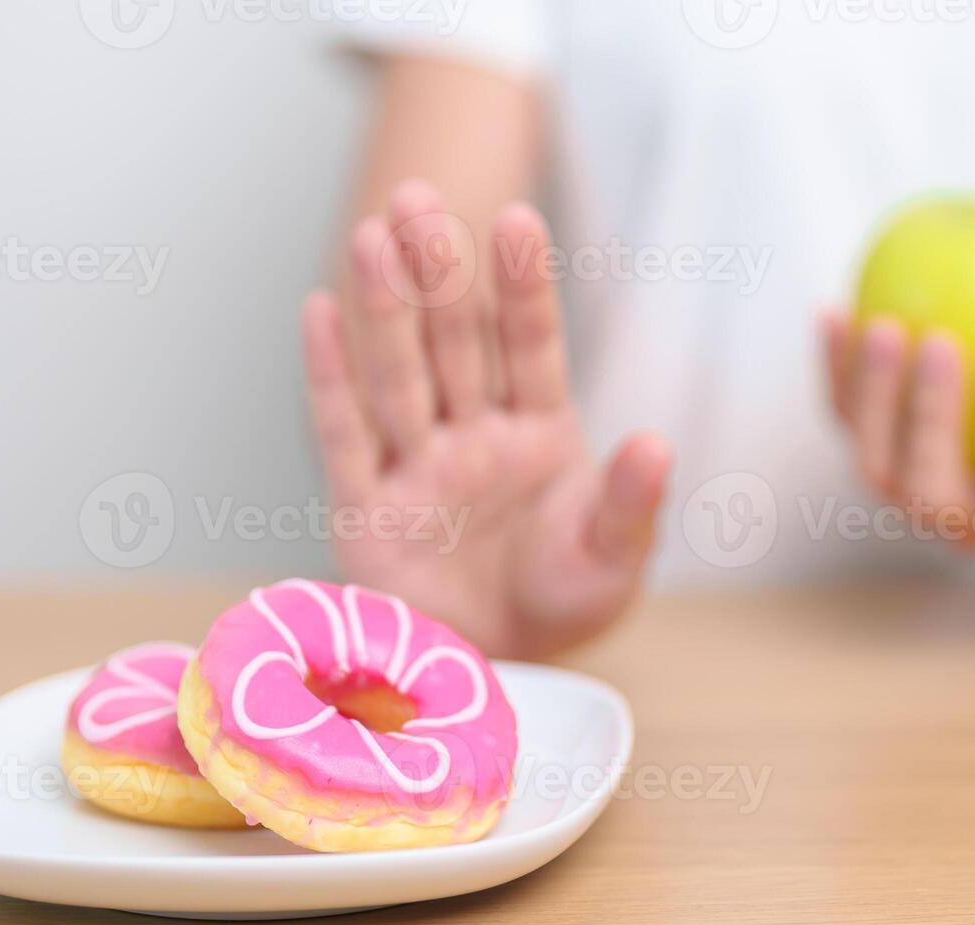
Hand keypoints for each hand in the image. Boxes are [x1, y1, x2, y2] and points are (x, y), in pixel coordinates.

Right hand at [300, 181, 672, 659]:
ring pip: (400, 373)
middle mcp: (474, 435)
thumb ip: (632, 502)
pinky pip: (345, 434)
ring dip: (387, 307)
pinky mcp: (365, 509)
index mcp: (540, 432)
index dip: (523, 285)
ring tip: (375, 233)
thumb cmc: (562, 605)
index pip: (530, 345)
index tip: (518, 219)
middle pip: (455, 341)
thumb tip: (655, 443)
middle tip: (422, 197)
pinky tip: (319, 308)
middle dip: (440, 272)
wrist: (498, 676)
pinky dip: (330, 375)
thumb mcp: (614, 559)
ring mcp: (417, 466)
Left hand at [820, 310, 974, 559]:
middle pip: (934, 497)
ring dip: (872, 399)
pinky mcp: (883, 466)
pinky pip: (849, 423)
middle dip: (931, 423)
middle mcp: (972, 531)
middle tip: (940, 340)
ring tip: (883, 322)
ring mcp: (919, 502)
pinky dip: (836, 373)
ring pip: (877, 468)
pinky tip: (834, 308)